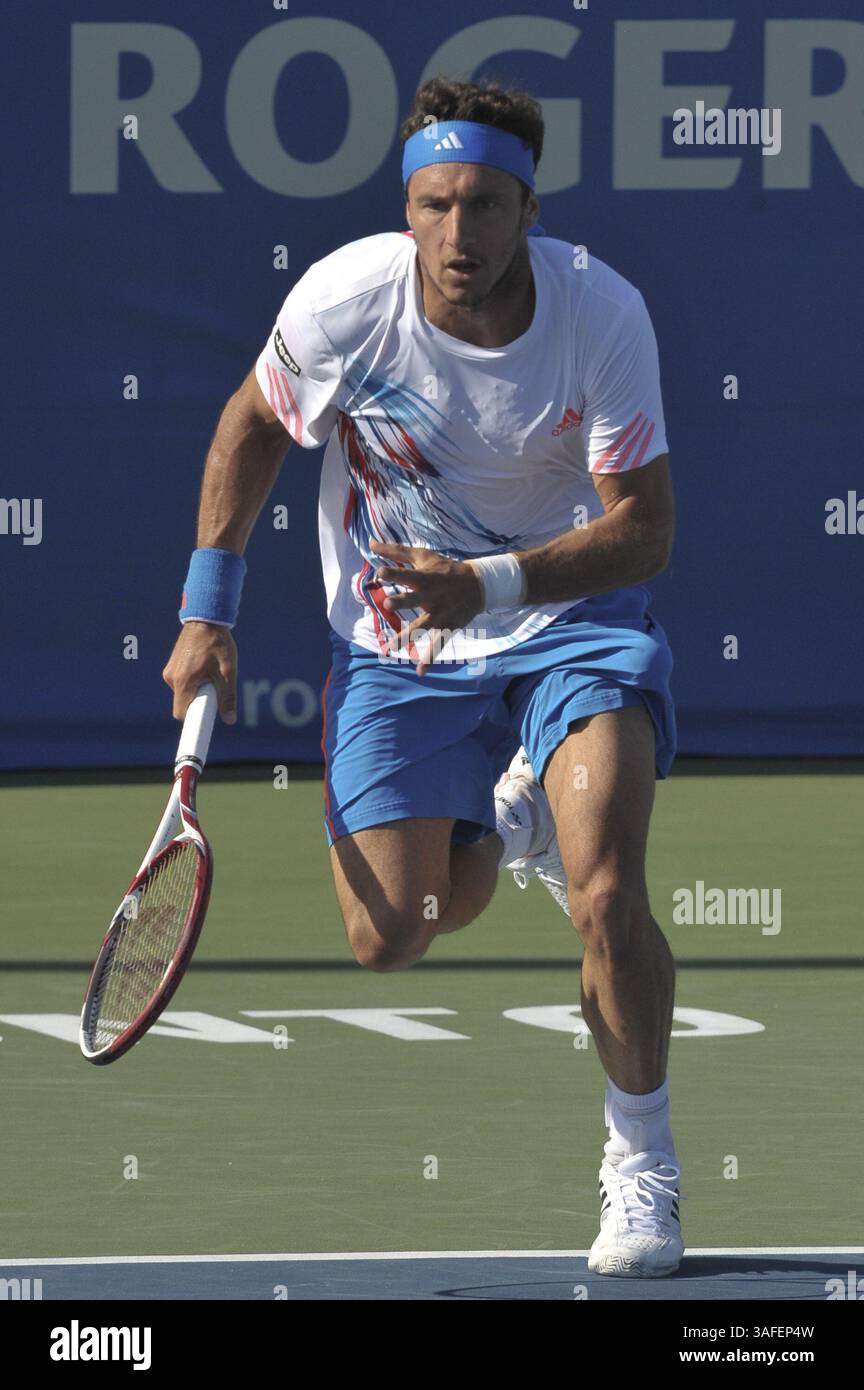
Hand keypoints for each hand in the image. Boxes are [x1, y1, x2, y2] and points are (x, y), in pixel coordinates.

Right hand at [162, 623, 238, 723]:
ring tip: (210, 671)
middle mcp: (172, 678)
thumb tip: (229, 719)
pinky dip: (192, 681)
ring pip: (183, 693)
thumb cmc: (218, 643)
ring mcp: (170, 671)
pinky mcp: (171, 666)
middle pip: (183, 704)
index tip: (202, 723)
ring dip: (196, 690)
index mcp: (184, 681)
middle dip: (198, 702)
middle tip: (214, 688)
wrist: (205, 618)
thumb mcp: (228, 671)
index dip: (193, 720)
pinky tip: (203, 666)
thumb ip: (228, 696)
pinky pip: (181, 683)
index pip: (181, 714)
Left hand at [370, 540, 483, 674]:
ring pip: (422, 626)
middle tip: (388, 603)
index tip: (380, 572)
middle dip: (402, 602)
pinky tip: (420, 672)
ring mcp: (440, 614)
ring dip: (408, 636)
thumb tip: (370, 543)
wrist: (479, 585)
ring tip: (391, 648)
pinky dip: (430, 658)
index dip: (394, 573)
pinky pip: (438, 644)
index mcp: (425, 578)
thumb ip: (396, 552)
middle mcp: (432, 597)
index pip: (408, 575)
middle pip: (415, 600)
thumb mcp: (423, 556)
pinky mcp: (447, 626)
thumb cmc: (445, 569)